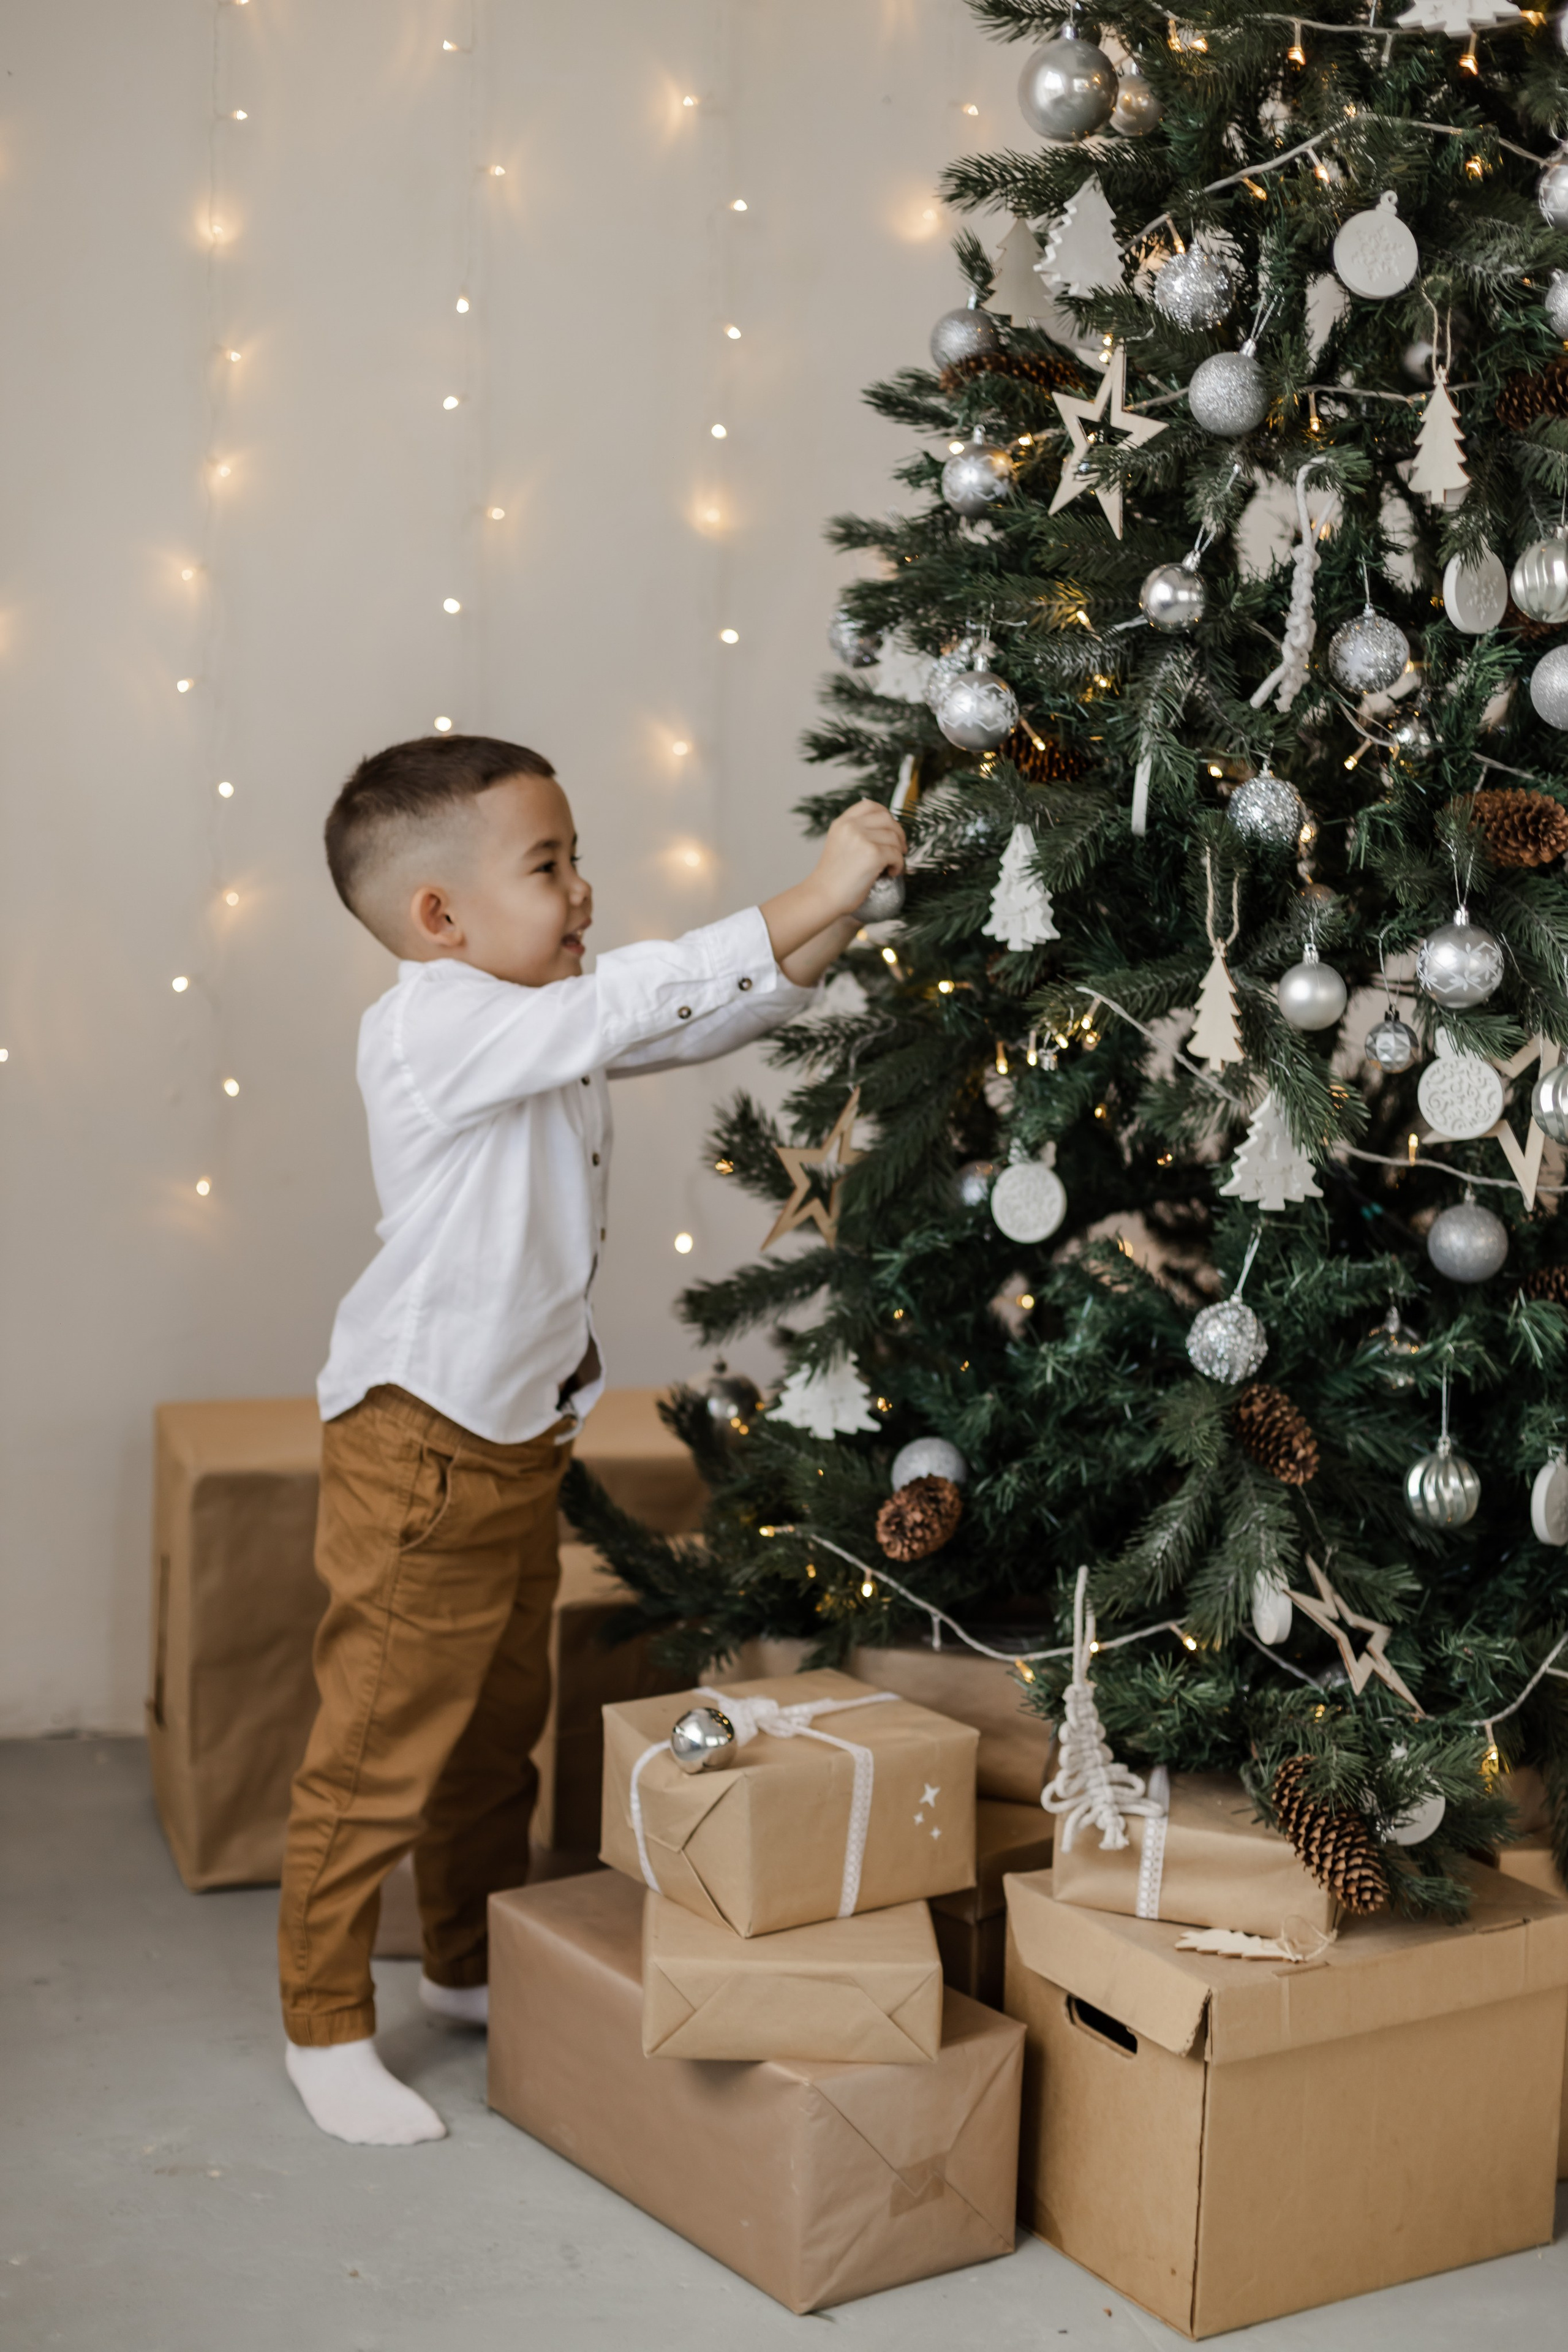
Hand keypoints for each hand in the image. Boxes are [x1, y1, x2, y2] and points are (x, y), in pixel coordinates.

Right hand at [810, 799, 906, 919]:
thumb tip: (887, 830)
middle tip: (901, 848)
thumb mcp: (839, 845)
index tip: (892, 828)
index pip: (869, 805)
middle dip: (899, 833)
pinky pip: (896, 855)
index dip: (886, 814)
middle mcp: (851, 827)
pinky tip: (891, 873)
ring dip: (898, 853)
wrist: (822, 896)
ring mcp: (862, 839)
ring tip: (891, 866)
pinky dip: (899, 865)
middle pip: (887, 819)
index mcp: (842, 823)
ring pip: (894, 838)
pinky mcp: (873, 854)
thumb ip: (856, 833)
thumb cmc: (832, 878)